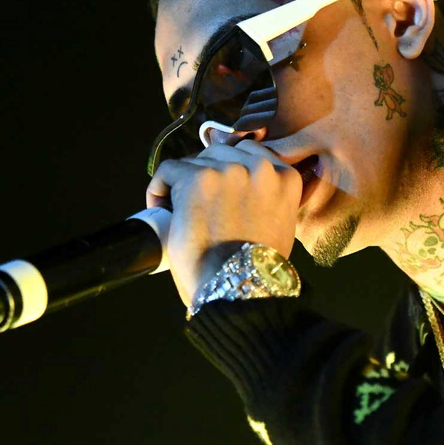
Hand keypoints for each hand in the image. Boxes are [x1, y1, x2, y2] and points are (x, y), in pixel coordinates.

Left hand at [145, 139, 301, 309]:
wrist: (238, 292)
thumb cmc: (258, 269)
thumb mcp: (280, 224)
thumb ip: (269, 197)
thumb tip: (246, 188)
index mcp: (285, 177)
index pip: (250, 154)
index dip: (229, 172)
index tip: (219, 195)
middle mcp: (261, 167)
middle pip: (221, 152)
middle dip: (207, 175)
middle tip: (198, 206)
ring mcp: (229, 171)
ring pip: (195, 160)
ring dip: (183, 182)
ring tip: (178, 211)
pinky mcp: (198, 179)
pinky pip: (168, 169)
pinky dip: (158, 188)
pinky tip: (162, 209)